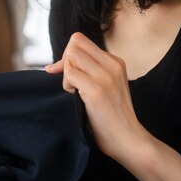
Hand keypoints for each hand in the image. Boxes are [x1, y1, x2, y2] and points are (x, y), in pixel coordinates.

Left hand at [45, 32, 143, 162]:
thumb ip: (87, 71)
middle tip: (71, 82)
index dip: (68, 55)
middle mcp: (112, 64)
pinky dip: (66, 86)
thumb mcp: (103, 86)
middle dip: (65, 61)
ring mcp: (106, 76)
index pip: (80, 40)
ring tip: (76, 91)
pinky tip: (77, 98)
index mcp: (115, 62)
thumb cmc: (110, 117)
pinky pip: (69, 74)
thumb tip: (53, 66)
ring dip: (66, 74)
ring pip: (71, 56)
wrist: (128, 139)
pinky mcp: (97, 90)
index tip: (68, 74)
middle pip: (74, 43)